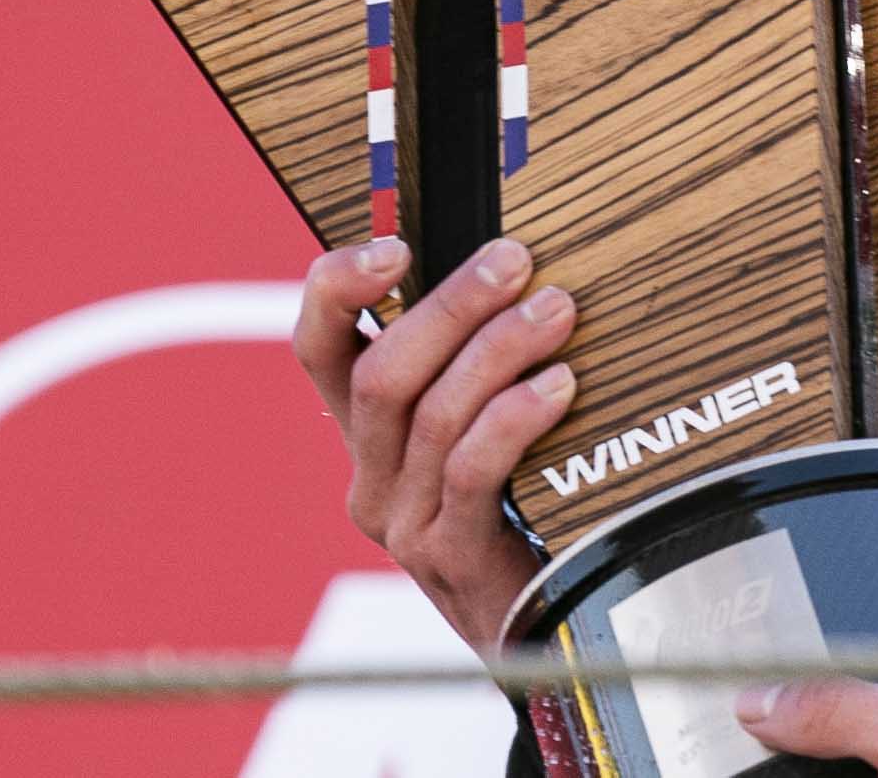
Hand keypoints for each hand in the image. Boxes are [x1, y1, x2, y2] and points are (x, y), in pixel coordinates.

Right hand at [291, 234, 577, 643]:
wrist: (543, 632)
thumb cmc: (528, 507)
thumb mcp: (486, 429)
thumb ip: (480, 363)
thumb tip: (520, 268)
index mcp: (366, 434)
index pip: (317, 347)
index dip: (338, 288)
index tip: (394, 245)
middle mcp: (370, 477)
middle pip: (381, 372)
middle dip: (450, 304)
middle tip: (515, 261)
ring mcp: (403, 522)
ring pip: (431, 415)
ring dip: (497, 349)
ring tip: (558, 311)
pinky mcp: (449, 556)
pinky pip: (472, 472)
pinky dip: (515, 417)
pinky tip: (559, 385)